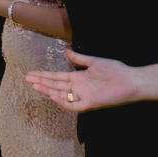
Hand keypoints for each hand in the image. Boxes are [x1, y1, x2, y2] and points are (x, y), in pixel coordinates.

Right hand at [26, 49, 143, 112]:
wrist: (130, 80)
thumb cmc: (115, 70)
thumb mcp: (94, 62)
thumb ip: (78, 59)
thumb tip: (65, 51)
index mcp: (78, 78)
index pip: (57, 77)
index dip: (44, 75)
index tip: (31, 73)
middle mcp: (78, 88)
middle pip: (55, 85)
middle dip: (41, 82)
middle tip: (27, 79)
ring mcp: (83, 96)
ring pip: (61, 95)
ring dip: (47, 91)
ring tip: (34, 85)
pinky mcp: (90, 103)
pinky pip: (73, 105)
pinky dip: (62, 102)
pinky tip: (52, 96)